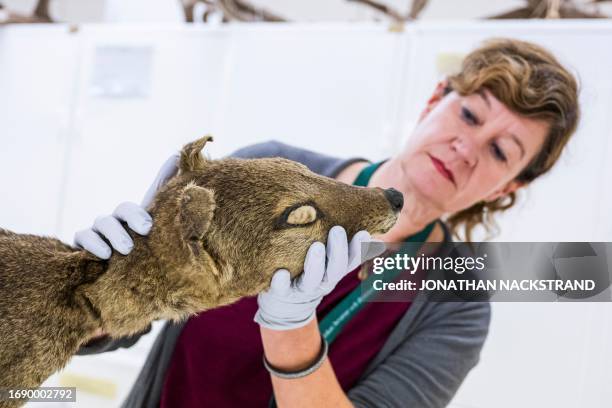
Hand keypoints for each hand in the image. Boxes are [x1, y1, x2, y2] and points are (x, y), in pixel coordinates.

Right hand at [74, 153, 179, 258]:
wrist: (131, 278)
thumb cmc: (146, 250)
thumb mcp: (159, 224)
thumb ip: (166, 193)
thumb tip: (176, 155)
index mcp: (134, 218)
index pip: (134, 205)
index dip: (139, 212)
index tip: (148, 227)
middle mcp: (115, 221)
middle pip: (119, 211)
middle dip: (129, 221)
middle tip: (142, 235)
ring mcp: (98, 233)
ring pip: (101, 223)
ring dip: (114, 235)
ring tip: (125, 250)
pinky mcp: (82, 246)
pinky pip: (81, 238)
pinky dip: (92, 244)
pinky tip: (103, 255)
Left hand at [254, 226, 385, 330]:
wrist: (286, 307)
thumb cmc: (307, 273)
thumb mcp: (325, 261)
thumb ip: (336, 245)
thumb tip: (360, 222)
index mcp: (333, 272)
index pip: (351, 260)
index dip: (359, 249)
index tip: (363, 232)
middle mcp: (322, 282)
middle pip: (335, 270)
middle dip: (338, 251)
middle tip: (337, 230)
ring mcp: (302, 290)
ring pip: (312, 280)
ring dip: (316, 264)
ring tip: (317, 247)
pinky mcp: (282, 294)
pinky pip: (282, 290)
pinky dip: (281, 283)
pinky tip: (281, 273)